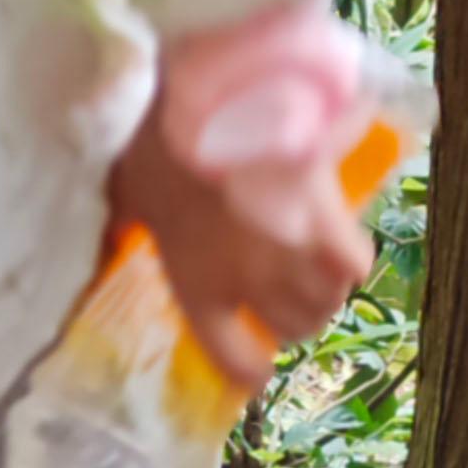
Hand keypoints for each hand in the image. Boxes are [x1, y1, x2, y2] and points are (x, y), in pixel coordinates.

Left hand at [108, 123, 371, 392]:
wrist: (215, 98)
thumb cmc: (159, 145)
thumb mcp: (127, 190)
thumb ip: (126, 222)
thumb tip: (113, 234)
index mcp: (198, 285)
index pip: (235, 358)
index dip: (251, 369)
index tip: (258, 368)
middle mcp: (252, 284)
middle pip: (296, 328)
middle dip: (295, 321)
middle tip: (288, 300)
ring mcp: (294, 256)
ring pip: (328, 301)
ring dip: (324, 292)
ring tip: (317, 273)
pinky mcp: (330, 222)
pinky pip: (354, 264)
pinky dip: (349, 259)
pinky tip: (341, 246)